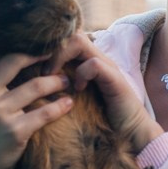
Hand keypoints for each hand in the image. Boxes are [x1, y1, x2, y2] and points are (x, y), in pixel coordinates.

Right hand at [0, 53, 72, 168]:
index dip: (15, 46)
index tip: (32, 43)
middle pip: (14, 61)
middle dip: (39, 54)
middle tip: (56, 53)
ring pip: (35, 86)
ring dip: (56, 80)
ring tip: (67, 79)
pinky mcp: (14, 132)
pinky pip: (44, 113)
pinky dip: (60, 106)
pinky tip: (68, 103)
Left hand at [47, 33, 162, 153]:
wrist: (132, 134)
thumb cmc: (102, 120)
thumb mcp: (77, 100)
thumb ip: (63, 87)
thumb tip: (37, 84)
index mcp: (89, 62)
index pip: (68, 39)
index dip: (50, 48)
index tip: (35, 65)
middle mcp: (98, 60)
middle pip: (71, 34)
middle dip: (53, 50)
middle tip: (43, 71)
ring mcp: (108, 67)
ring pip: (80, 41)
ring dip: (61, 57)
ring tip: (53, 75)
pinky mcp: (114, 79)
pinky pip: (93, 64)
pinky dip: (81, 74)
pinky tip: (78, 89)